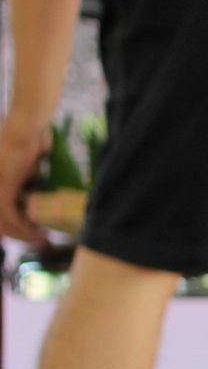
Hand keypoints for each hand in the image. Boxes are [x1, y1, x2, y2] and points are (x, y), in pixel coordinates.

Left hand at [0, 110, 55, 244]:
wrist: (27, 128)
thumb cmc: (31, 138)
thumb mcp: (30, 164)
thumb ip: (29, 179)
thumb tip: (37, 191)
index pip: (0, 214)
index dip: (11, 228)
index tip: (30, 233)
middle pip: (0, 222)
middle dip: (18, 235)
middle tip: (39, 241)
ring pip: (4, 223)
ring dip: (24, 235)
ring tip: (42, 240)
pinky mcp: (3, 189)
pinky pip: (12, 216)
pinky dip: (25, 228)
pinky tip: (40, 233)